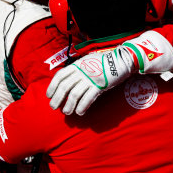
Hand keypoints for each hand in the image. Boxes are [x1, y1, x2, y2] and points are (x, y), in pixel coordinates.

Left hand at [46, 31, 172, 114]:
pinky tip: (80, 112)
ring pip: (75, 94)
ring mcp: (92, 78)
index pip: (60, 76)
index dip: (52, 87)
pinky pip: (88, 98)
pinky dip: (82, 106)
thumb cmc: (105, 62)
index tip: (49, 96)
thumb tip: (67, 81)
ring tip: (67, 112)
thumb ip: (78, 69)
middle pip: (65, 86)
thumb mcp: (89, 61)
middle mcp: (83, 71)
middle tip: (54, 107)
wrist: (123, 60)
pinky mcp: (101, 85)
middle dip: (58, 99)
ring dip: (69, 105)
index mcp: (78, 64)